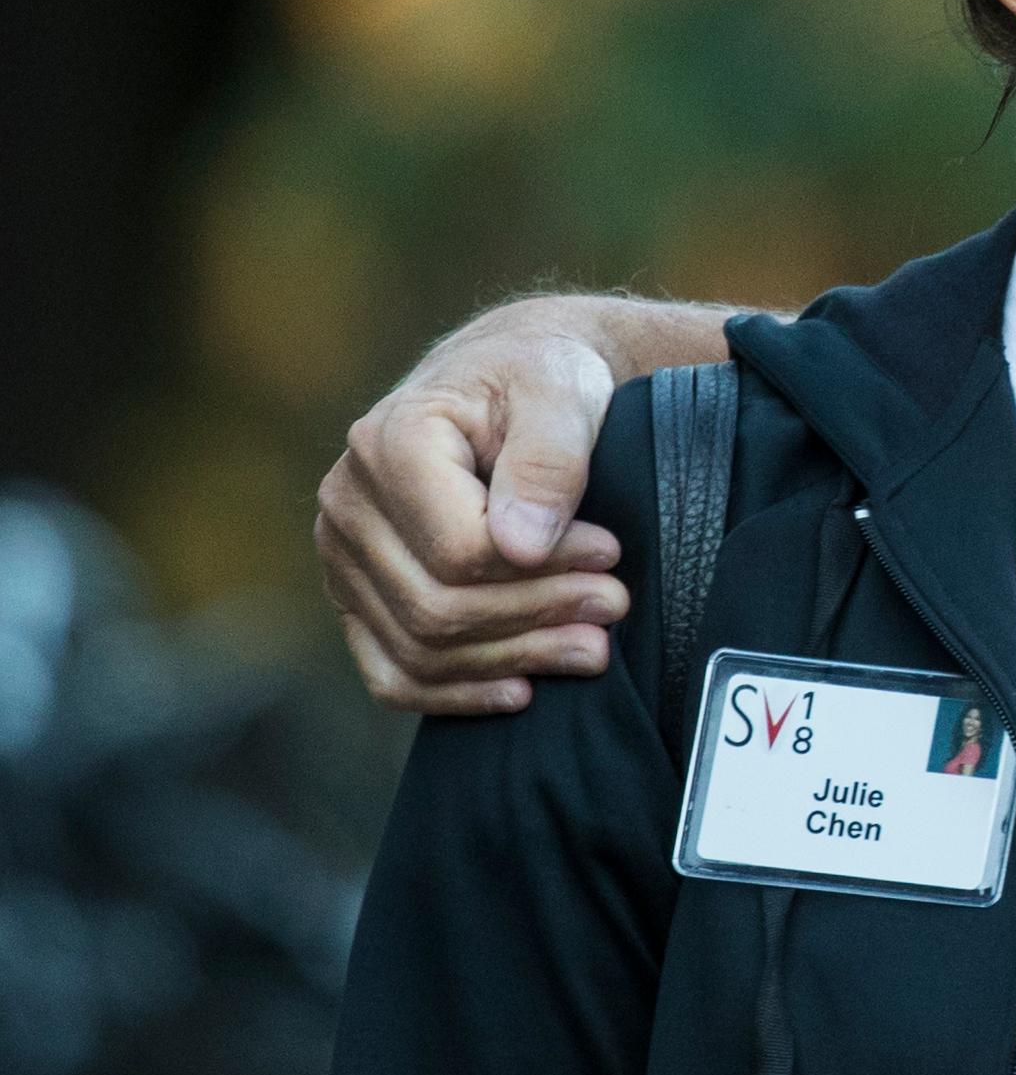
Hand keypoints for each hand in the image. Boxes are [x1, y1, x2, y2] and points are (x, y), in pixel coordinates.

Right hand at [313, 296, 723, 714]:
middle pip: (436, 605)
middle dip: (536, 616)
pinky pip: (389, 672)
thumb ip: (547, 460)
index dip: (543, 567)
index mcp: (388, 443)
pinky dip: (453, 694)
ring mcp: (341, 556)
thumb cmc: (538, 380)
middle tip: (615, 607)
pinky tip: (522, 690)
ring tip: (592, 648)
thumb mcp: (559, 391)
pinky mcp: (355, 596)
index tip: (612, 555)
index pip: (460, 549)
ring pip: (417, 649)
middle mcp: (346, 503)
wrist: (507, 381)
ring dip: (511, 660)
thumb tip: (522, 546)